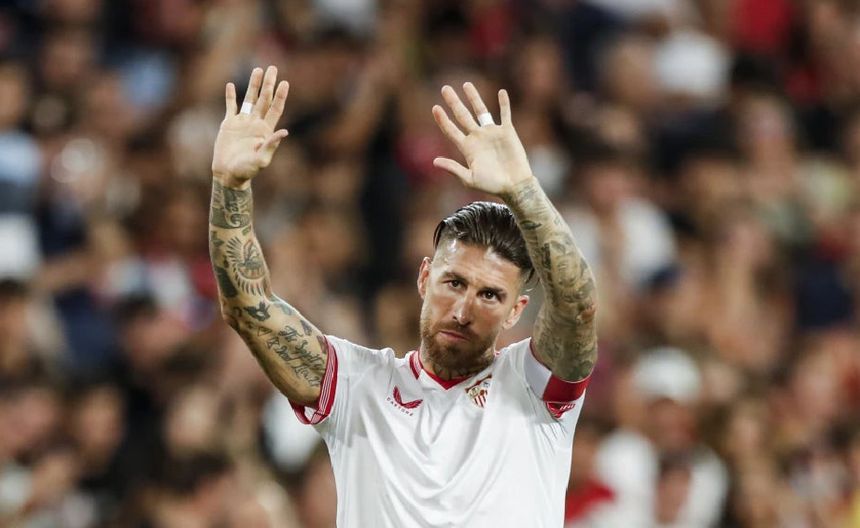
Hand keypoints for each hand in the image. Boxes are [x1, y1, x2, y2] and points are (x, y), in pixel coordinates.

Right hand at [212, 66, 288, 185]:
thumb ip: (272, 145)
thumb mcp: (261, 159)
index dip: (280, 96)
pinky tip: (231, 85)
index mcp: (265, 130)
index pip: (275, 109)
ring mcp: (242, 122)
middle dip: (268, 84)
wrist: (228, 174)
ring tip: (257, 70)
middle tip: (272, 68)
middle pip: (264, 99)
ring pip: (249, 99)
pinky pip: (230, 106)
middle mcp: (255, 123)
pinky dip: (230, 96)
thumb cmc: (247, 170)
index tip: (285, 83)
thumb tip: (285, 131)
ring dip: (253, 85)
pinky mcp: (229, 124)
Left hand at [432, 83, 533, 195]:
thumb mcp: (470, 179)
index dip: (442, 120)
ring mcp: (492, 133)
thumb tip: (434, 161)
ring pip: (481, 111)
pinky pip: (505, 114)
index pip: (451, 130)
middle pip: (462, 115)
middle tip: (445, 88)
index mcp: (467, 148)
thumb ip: (454, 169)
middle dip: (453, 102)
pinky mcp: (507, 132)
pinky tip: (501, 92)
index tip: (435, 107)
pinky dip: (504, 104)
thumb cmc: (492, 185)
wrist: (514, 186)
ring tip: (466, 84)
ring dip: (474, 98)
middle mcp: (477, 137)